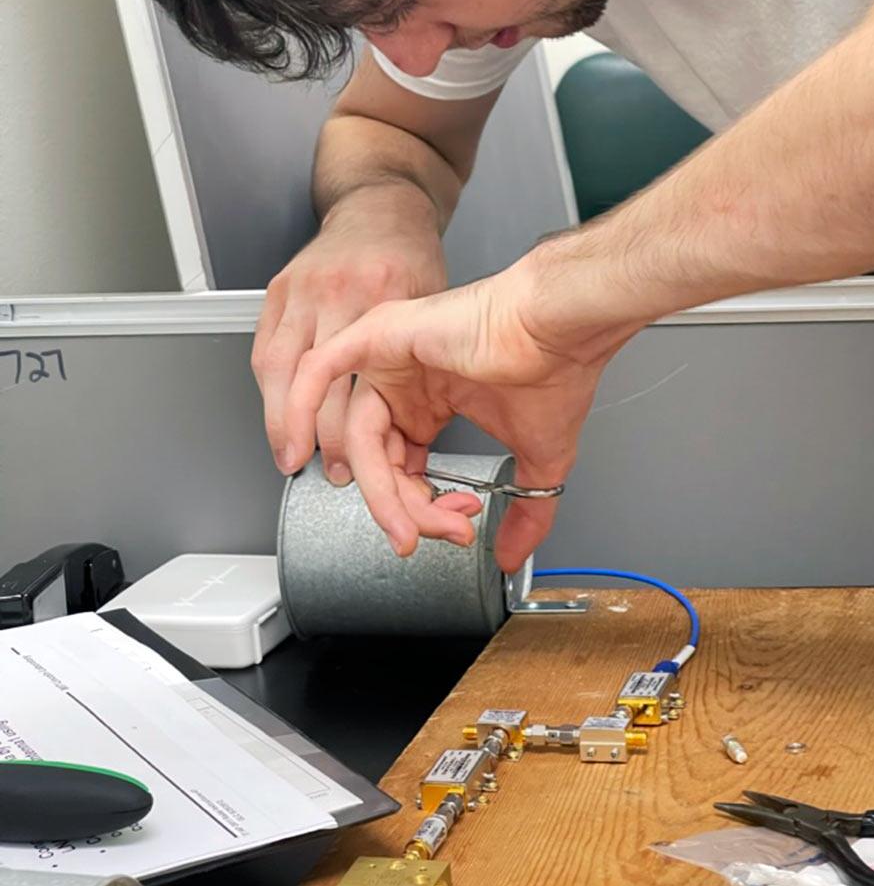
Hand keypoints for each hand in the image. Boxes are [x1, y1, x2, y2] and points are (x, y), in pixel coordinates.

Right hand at [253, 186, 445, 483]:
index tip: (346, 462)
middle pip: (306, 377)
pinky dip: (267, 383)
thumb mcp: (428, 304)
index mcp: (381, 298)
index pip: (353, 381)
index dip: (344, 429)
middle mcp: (336, 294)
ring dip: (274, 414)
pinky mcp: (280, 287)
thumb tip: (401, 422)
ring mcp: (302, 289)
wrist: (380, 206)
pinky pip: (264, 344)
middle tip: (304, 463)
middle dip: (300, 430)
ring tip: (283, 448)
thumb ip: (411, 356)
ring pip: (275, 365)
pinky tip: (275, 407)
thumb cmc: (409, 255)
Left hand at [281, 254, 628, 570]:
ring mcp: (390, 357)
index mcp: (432, 399)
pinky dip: (300, 411)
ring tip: (409, 523)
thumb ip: (526, 512)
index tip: (458, 527)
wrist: (560, 329)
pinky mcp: (378, 335)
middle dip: (408, 508)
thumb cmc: (555, 369)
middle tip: (440, 532)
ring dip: (380, 491)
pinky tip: (304, 449)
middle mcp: (407, 379)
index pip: (403, 467)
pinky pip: (317, 372)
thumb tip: (514, 556)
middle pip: (379, 460)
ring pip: (358, 435)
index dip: (423, 507)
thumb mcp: (539, 459)